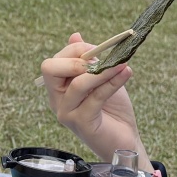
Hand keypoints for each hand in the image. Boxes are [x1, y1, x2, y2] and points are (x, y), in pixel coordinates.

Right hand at [41, 31, 142, 163]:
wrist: (126, 141)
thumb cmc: (113, 110)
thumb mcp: (101, 79)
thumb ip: (88, 61)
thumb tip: (75, 36)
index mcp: (59, 89)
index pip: (53, 61)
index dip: (76, 50)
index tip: (100, 50)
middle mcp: (57, 100)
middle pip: (49, 68)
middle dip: (76, 58)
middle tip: (100, 61)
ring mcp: (67, 113)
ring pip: (77, 83)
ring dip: (102, 71)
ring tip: (122, 64)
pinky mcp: (82, 123)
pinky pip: (96, 97)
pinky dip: (113, 82)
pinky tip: (127, 73)